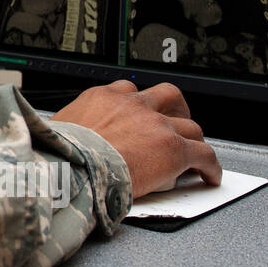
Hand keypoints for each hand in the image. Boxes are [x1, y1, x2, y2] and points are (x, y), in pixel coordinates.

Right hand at [53, 81, 222, 198]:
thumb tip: (61, 141)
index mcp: (101, 98)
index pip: (128, 91)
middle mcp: (132, 105)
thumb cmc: (59, 155)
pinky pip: (203, 154)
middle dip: (175, 111)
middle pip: (167, 97)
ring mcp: (156, 125)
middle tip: (175, 125)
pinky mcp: (174, 148)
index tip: (139, 115)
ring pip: (189, 126)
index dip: (138, 105)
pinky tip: (210, 175)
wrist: (72, 167)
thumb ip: (69, 130)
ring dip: (193, 139)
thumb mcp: (58, 132)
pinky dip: (210, 165)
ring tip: (195, 153)